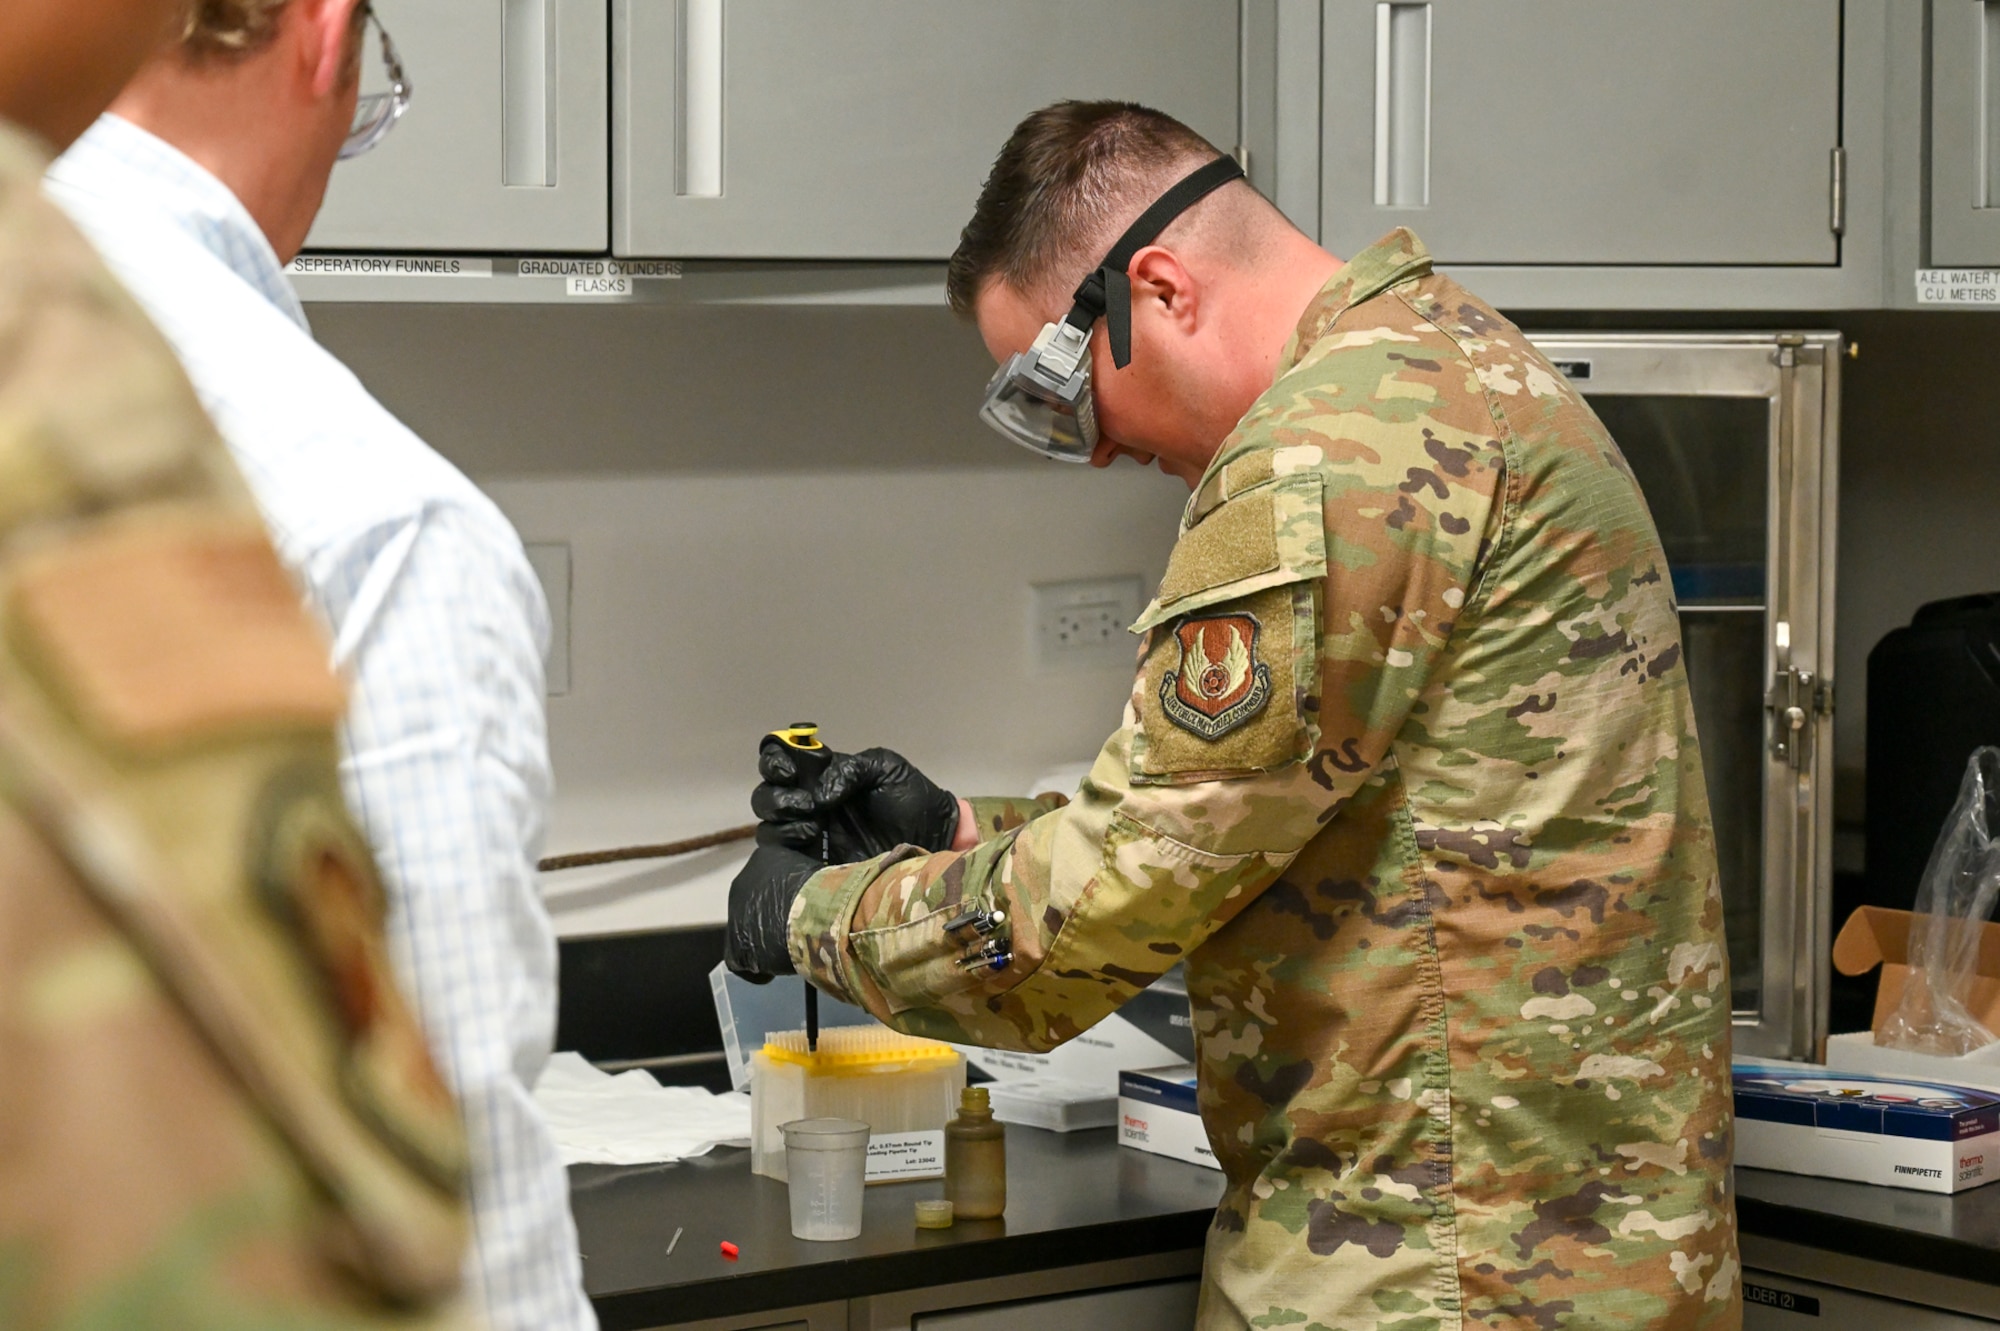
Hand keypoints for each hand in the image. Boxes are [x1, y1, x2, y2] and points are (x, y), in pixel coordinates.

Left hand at [724, 844, 817, 982]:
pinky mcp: (735, 945)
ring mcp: (735, 914)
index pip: (768, 881)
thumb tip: (818, 894)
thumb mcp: (816, 874)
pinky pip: (741, 959)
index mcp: (762, 859)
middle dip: (769, 919)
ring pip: (747, 931)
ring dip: (764, 941)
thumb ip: (807, 880)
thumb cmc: (825, 890)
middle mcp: (742, 882)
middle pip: (754, 906)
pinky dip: (758, 968)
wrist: (814, 913)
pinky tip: (773, 973)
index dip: (782, 900)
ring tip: (785, 952)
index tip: (797, 911)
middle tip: (791, 931)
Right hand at [752, 745, 960, 860]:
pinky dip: (786, 840)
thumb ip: (850, 769)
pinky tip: (813, 837)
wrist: (933, 842)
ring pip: (767, 822)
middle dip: (776, 794)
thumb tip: (820, 791)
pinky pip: (778, 851)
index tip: (790, 771)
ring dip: (781, 816)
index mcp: (825, 776)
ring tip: (814, 822)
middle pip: (767, 793)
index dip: (775, 761)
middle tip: (805, 802)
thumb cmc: (914, 801)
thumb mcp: (886, 768)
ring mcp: (808, 833)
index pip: (783, 761)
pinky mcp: (812, 861)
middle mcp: (810, 802)